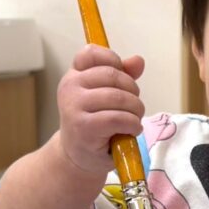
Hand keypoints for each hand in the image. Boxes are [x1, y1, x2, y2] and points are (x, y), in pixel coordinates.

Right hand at [56, 45, 145, 175]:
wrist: (77, 155)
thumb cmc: (94, 123)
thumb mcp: (106, 96)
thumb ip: (122, 76)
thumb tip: (138, 60)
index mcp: (74, 75)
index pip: (91, 53)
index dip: (113, 60)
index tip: (122, 77)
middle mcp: (70, 87)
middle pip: (113, 75)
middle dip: (132, 91)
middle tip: (134, 106)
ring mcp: (74, 107)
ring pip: (119, 97)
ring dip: (136, 110)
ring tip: (133, 120)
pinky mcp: (84, 127)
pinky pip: (119, 118)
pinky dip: (132, 125)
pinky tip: (130, 131)